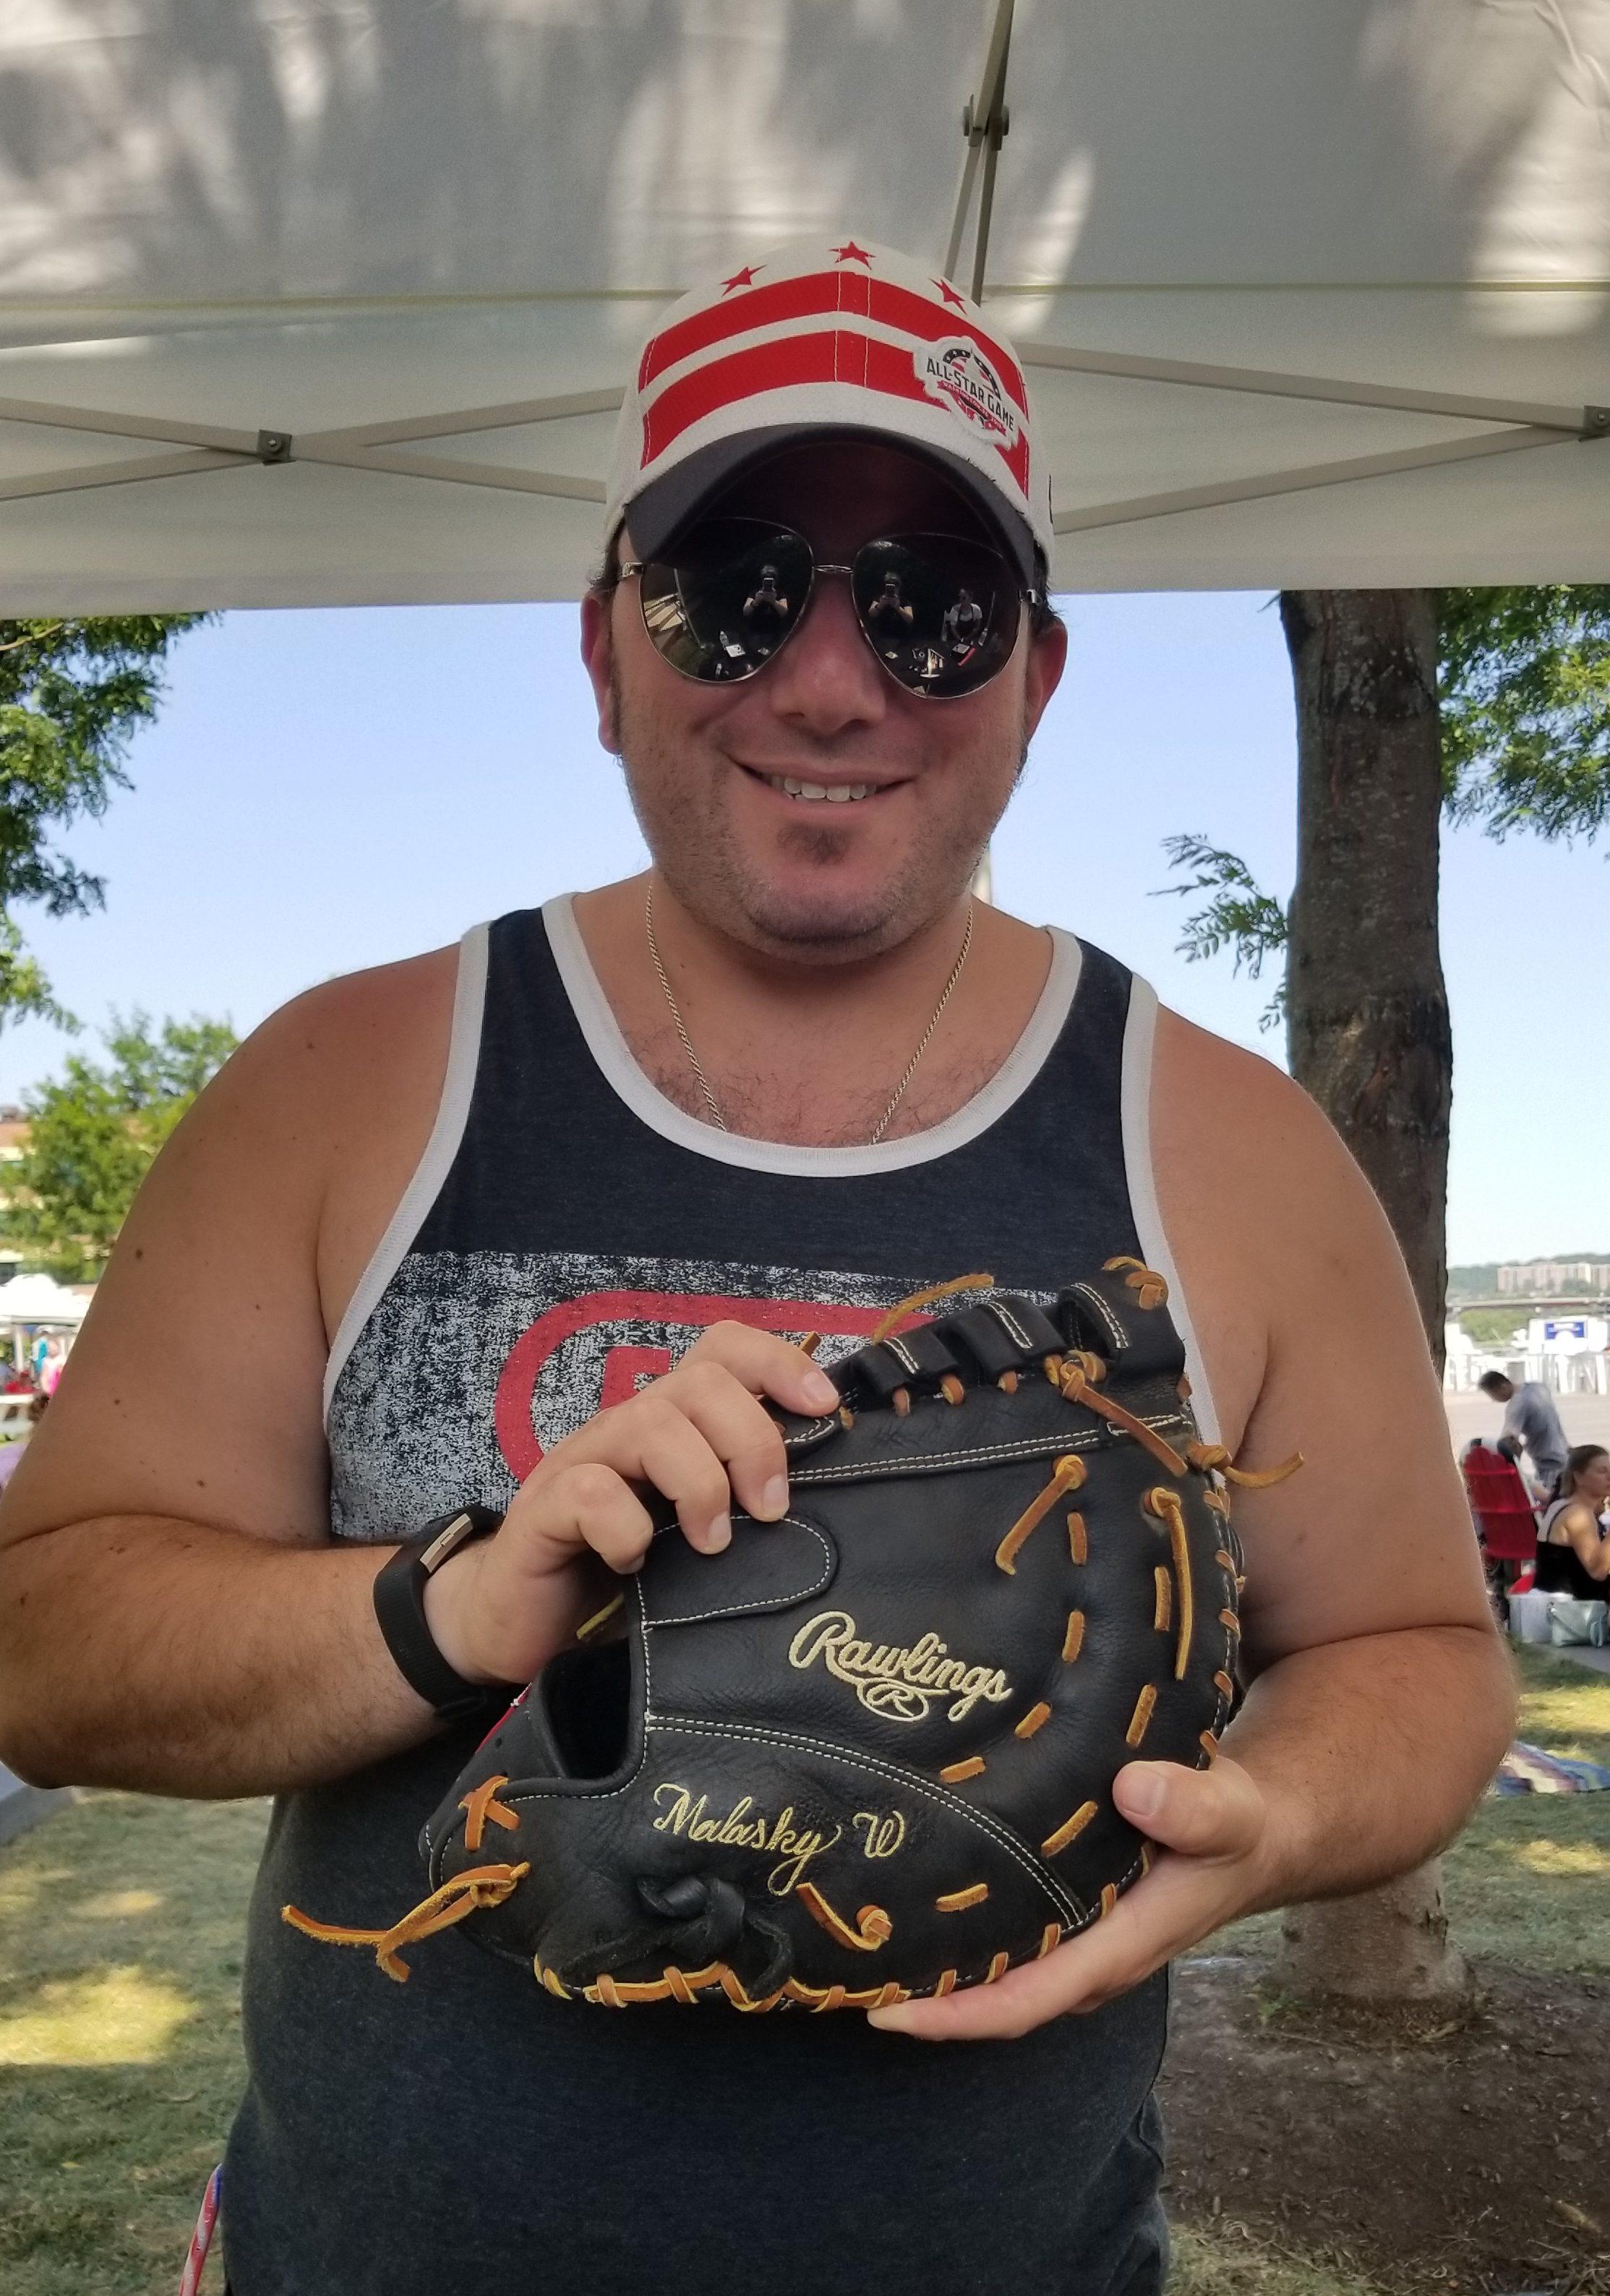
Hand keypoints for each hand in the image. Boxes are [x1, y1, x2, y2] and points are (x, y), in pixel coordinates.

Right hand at [424, 1323, 837, 1687]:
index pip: (724, 1349)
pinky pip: (591, 1493)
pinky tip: (635, 1565)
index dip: (780, 1362)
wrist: (520, 1622)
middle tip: (770, 1509)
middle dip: (751, 1439)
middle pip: (700, 1380)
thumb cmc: (625, 1578)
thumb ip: (749, 1507)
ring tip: (711, 1544)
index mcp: (673, 1424)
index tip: (824, 1410)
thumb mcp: (698, 1535)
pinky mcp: (543, 1510)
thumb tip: (836, 1499)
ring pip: (651, 1423)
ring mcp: (583, 1462)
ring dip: (699, 1483)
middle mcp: (628, 1428)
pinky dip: (626, 1529)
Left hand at [867, 1753, 1276, 2039]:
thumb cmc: (1236, 1826)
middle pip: (992, 1996)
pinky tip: (908, 1895)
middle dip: (921, 1996)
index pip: (1024, 1999)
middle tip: (839, 1968)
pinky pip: (1003, 1935)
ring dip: (933, 1964)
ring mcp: (1075, 1939)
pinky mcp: (1067, 1911)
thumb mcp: (1230, 1810)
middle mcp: (1086, 1956)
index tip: (888, 2011)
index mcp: (1118, 1947)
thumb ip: (1194, 1804)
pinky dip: (957, 1928)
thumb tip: (1135, 1790)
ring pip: (993, 1968)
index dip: (955, 2013)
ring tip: (852, 1936)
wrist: (1254, 1831)